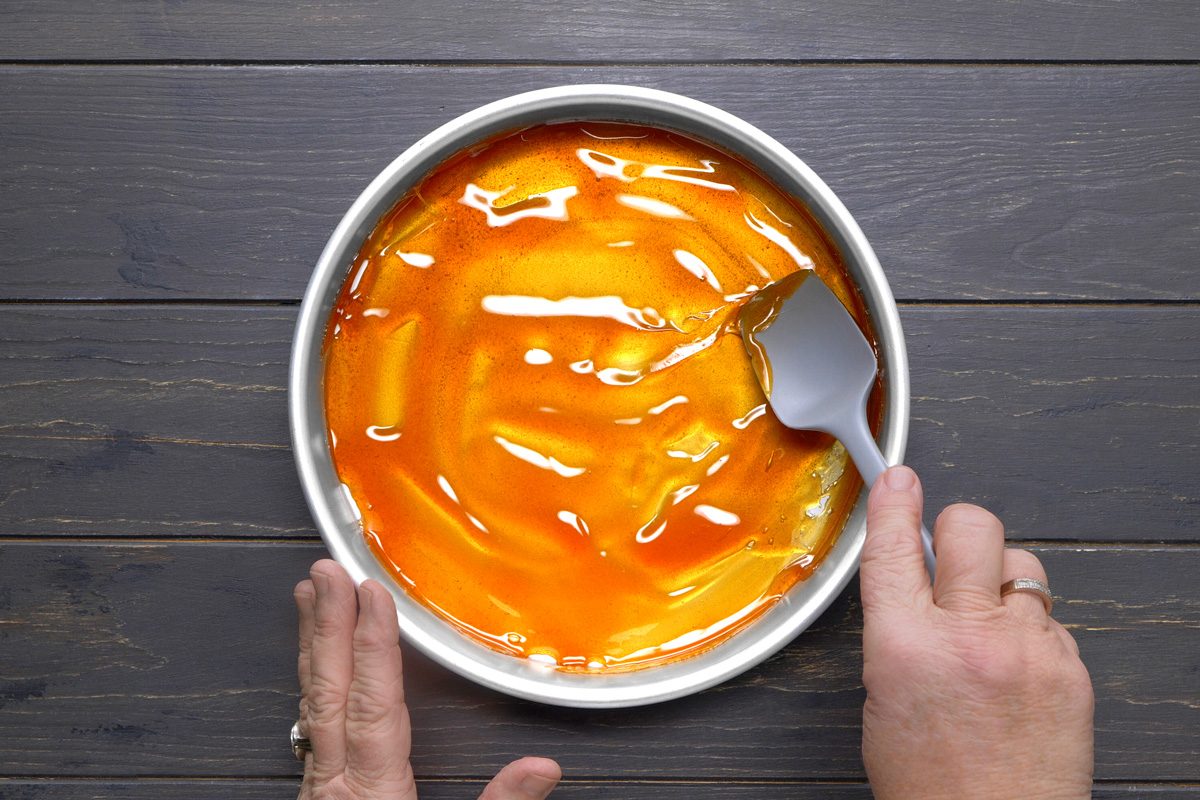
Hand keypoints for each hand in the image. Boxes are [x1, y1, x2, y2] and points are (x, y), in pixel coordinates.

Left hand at [294, 559, 561, 798]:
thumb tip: (541, 769)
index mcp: (371, 796)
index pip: (373, 705)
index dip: (373, 646)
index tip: (372, 596)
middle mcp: (334, 786)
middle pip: (329, 694)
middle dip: (327, 628)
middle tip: (323, 573)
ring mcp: (319, 789)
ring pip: (310, 706)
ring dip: (313, 646)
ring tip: (308, 599)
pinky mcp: (317, 796)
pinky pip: (310, 724)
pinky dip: (313, 683)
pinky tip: (317, 667)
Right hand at [860, 467, 1093, 799]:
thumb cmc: (932, 783)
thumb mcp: (883, 697)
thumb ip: (898, 630)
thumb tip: (914, 583)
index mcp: (906, 645)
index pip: (895, 547)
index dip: (894, 502)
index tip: (898, 479)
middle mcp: (970, 637)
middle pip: (973, 528)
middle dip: (956, 528)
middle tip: (949, 550)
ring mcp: (1028, 649)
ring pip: (1020, 564)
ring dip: (997, 580)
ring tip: (986, 620)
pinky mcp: (1070, 667)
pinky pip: (1048, 616)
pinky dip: (1028, 627)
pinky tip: (1013, 662)